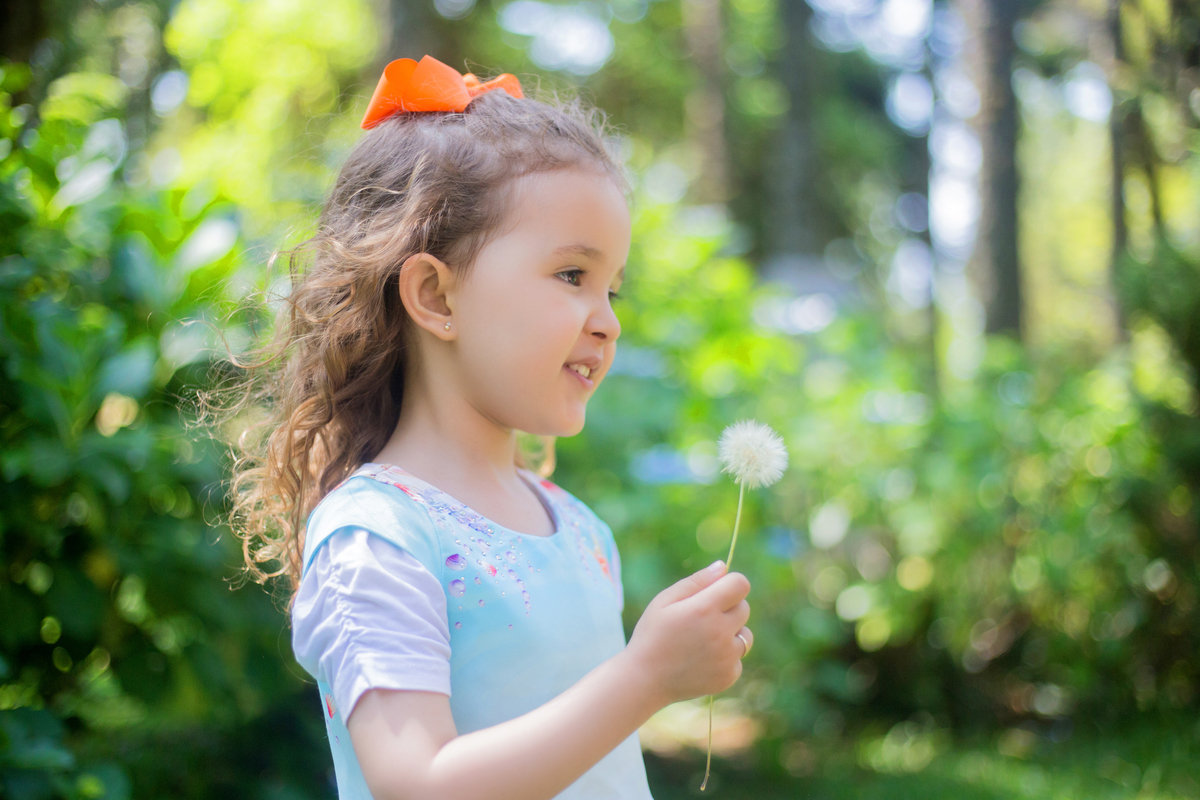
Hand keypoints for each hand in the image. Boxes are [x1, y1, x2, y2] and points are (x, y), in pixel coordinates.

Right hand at [622, 560, 752, 706]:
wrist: (644, 680)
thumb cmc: (652, 634)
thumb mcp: (665, 601)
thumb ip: (696, 581)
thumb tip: (723, 567)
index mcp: (704, 608)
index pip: (740, 584)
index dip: (731, 583)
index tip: (719, 590)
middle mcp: (720, 632)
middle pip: (744, 608)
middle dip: (728, 608)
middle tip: (702, 618)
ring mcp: (727, 657)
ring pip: (746, 635)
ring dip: (731, 634)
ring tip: (704, 641)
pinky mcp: (729, 676)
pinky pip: (738, 658)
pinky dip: (725, 658)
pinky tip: (702, 660)